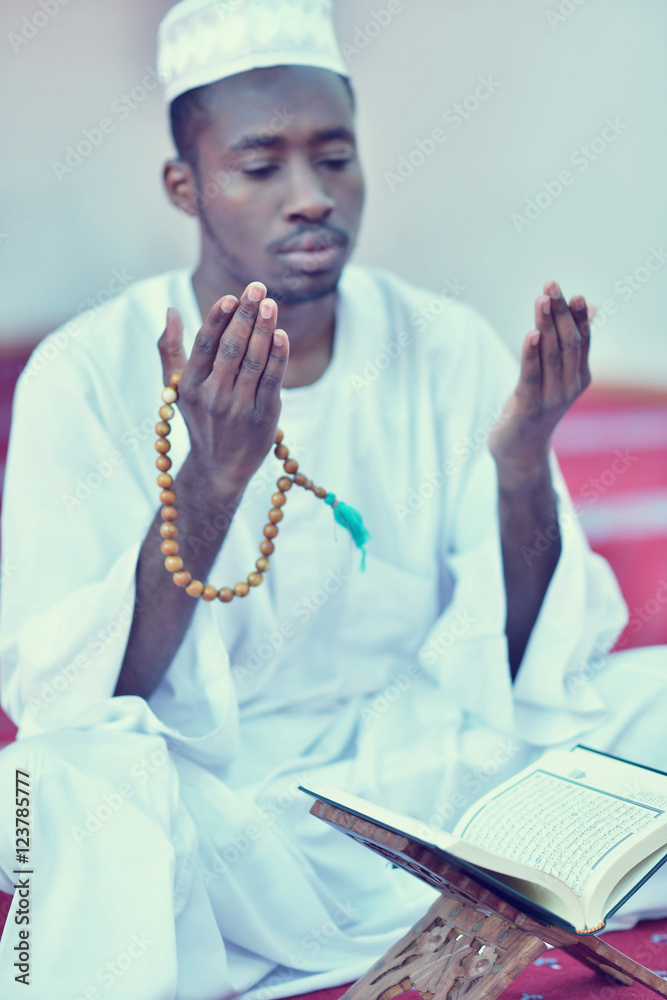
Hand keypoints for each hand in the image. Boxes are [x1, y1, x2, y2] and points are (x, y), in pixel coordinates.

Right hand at [158, 281, 289, 493]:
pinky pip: (271, 381)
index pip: (205, 344)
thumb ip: (170, 349)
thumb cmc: (199, 419)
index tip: (231, 296)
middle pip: (231, 348)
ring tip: (270, 303)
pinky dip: (277, 357)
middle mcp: (212, 395)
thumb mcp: (177, 388)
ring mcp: (238, 407)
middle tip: (257, 288)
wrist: (219, 467)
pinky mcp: (263, 416)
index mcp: (190, 385)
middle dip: (244, 315)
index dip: (218, 318)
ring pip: (253, 361)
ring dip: (263, 329)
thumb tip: (170, 310)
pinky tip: (281, 335)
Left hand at [489, 280, 591, 477]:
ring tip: (542, 300)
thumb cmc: (534, 407)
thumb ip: (567, 344)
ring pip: (551, 356)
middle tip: (552, 286)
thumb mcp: (553, 375)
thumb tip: (589, 307)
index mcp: (579, 377)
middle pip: (568, 344)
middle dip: (561, 313)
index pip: (581, 341)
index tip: (574, 294)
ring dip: (547, 325)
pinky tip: (531, 334)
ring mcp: (551, 399)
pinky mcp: (529, 408)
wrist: (520, 450)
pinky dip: (531, 354)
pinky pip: (531, 376)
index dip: (578, 317)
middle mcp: (569, 388)